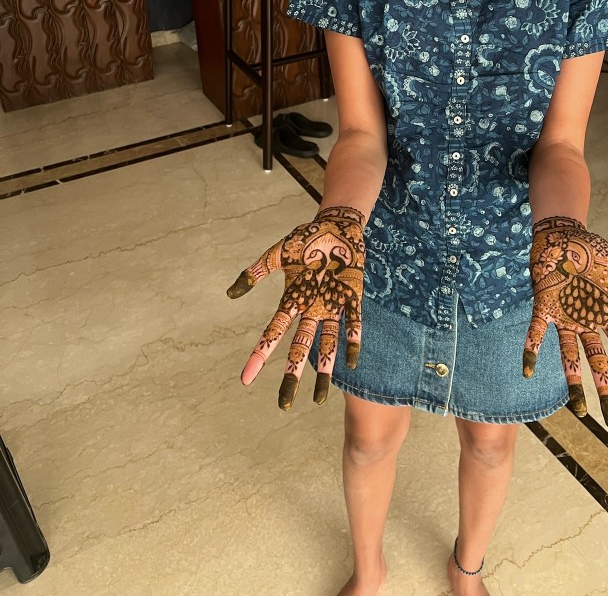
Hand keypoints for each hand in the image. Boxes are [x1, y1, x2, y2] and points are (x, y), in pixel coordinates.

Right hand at [227, 206, 364, 409]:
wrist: (339, 226)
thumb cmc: (308, 238)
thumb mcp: (278, 253)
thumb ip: (256, 271)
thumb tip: (231, 294)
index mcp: (292, 299)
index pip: (272, 333)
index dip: (259, 355)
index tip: (245, 379)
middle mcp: (311, 309)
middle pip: (299, 347)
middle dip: (291, 375)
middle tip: (284, 405)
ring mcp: (333, 306)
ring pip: (326, 344)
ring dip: (323, 369)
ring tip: (319, 400)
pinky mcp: (353, 297)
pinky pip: (353, 324)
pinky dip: (351, 342)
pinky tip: (351, 363)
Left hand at [523, 216, 607, 428]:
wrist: (563, 234)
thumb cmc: (592, 250)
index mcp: (605, 314)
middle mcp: (585, 321)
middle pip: (599, 362)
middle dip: (607, 391)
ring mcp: (564, 317)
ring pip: (569, 356)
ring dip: (573, 382)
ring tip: (579, 411)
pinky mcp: (544, 307)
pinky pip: (536, 332)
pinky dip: (531, 350)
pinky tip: (527, 371)